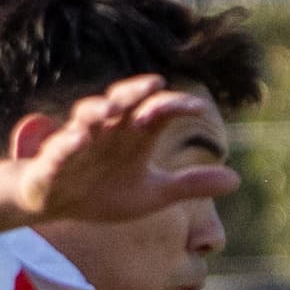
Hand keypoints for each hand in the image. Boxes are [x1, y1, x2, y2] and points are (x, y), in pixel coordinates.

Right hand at [8, 74, 239, 227]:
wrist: (53, 205)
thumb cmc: (102, 191)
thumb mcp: (152, 193)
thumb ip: (190, 185)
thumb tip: (237, 180)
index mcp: (134, 134)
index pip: (159, 111)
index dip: (177, 107)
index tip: (199, 110)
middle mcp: (108, 130)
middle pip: (123, 102)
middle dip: (135, 92)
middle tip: (153, 83)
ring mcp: (78, 142)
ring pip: (87, 115)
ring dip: (97, 108)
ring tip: (109, 109)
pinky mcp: (52, 160)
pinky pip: (58, 149)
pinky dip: (66, 143)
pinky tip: (76, 140)